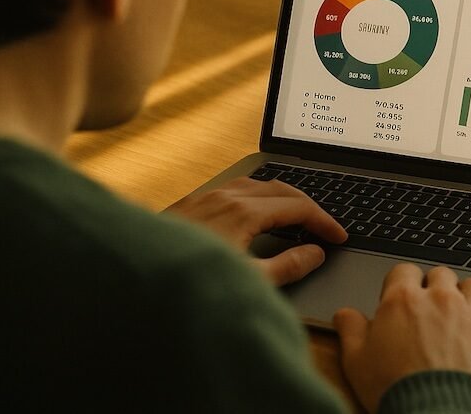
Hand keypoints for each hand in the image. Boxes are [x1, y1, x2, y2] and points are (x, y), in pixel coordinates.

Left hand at [165, 176, 346, 284]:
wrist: (132, 283)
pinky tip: (253, 215)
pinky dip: (255, 197)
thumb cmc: (187, 285)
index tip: (338, 237)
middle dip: (308, 205)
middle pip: (280, 189)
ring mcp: (203, 198)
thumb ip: (288, 266)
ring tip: (295, 218)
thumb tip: (315, 253)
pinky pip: (232, 189)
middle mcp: (224, 197)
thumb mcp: (248, 283)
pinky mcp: (187, 205)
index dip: (324, 221)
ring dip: (281, 198)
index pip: (298, 207)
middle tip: (324, 226)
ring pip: (255, 185)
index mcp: (243, 212)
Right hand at [334, 264, 470, 412]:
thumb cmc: (395, 389)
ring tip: (460, 315)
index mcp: (403, 300)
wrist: (437, 412)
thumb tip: (344, 314)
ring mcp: (470, 311)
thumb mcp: (357, 362)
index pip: (404, 271)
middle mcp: (439, 298)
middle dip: (435, 287)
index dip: (402, 284)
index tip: (402, 299)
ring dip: (466, 295)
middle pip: (440, 274)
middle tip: (430, 310)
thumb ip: (351, 331)